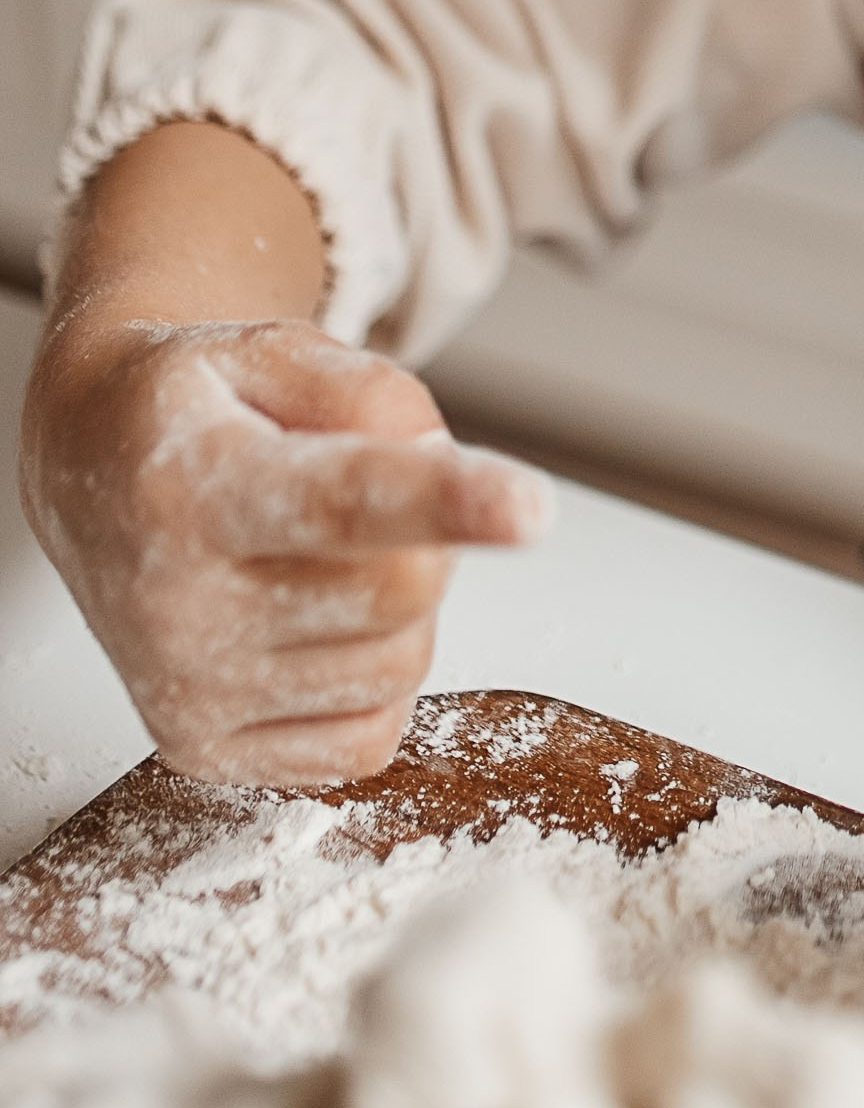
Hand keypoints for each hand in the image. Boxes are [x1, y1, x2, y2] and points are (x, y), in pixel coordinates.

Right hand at [20, 312, 548, 785]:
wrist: (90, 476)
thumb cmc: (197, 413)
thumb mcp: (280, 352)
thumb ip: (378, 397)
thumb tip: (449, 481)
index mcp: (193, 485)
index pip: (343, 501)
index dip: (445, 502)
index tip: (530, 509)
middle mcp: (176, 604)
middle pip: (406, 589)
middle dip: (424, 534)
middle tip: (356, 492)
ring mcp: (187, 693)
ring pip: (401, 663)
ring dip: (398, 604)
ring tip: (314, 553)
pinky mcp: (204, 755)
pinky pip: (369, 737)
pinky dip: (371, 677)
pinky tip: (308, 623)